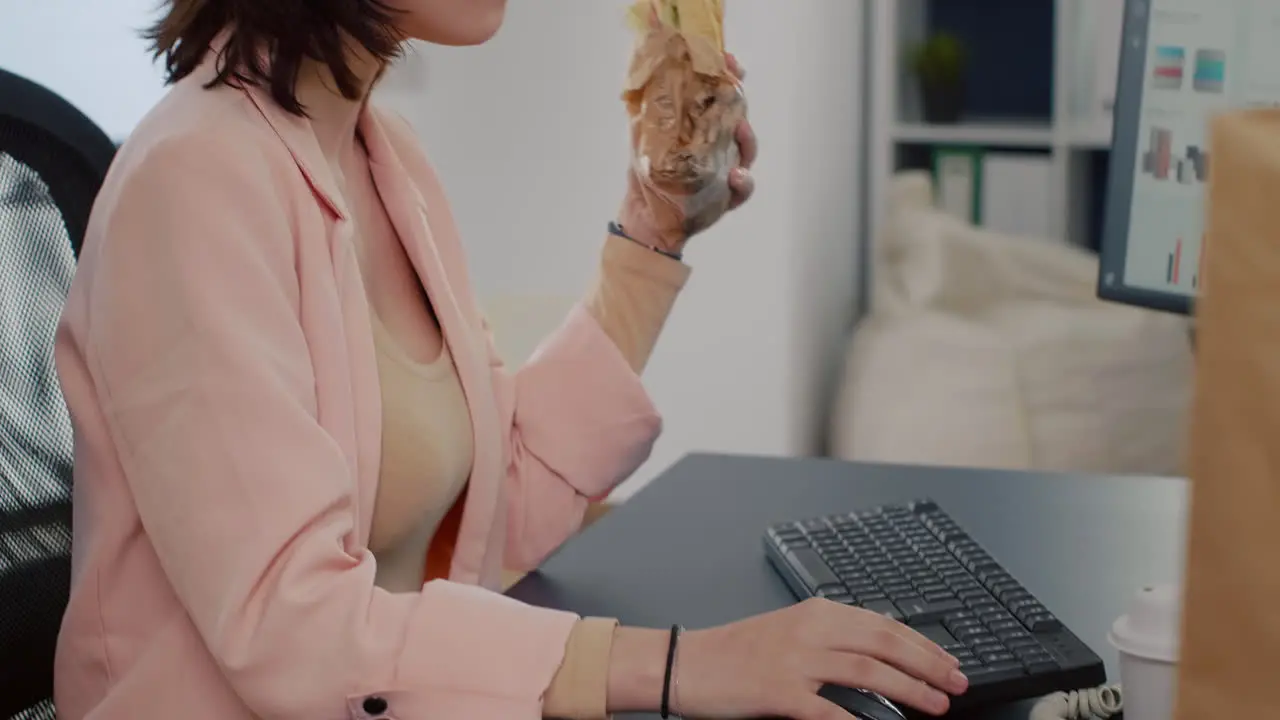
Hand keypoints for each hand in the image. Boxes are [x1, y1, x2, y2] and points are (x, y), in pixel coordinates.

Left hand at [618, 52, 757, 253]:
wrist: (648, 218)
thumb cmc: (645, 176)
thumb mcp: (642, 137)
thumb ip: (645, 110)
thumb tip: (643, 77)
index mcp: (698, 125)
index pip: (718, 93)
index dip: (726, 74)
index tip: (728, 60)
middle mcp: (717, 142)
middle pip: (738, 115)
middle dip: (740, 101)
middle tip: (736, 89)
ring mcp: (727, 167)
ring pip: (747, 148)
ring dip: (747, 139)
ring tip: (740, 132)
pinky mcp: (731, 193)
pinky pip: (744, 186)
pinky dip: (744, 182)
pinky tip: (736, 177)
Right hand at [675, 599, 968, 718]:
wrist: (688, 664)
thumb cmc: (736, 653)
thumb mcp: (790, 632)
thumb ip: (832, 639)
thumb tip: (882, 657)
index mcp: (816, 612)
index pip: (883, 624)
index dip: (923, 644)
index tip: (949, 662)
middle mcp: (810, 630)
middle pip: (884, 642)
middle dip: (928, 664)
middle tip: (956, 682)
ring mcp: (794, 660)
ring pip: (868, 670)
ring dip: (909, 689)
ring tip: (935, 704)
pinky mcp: (779, 691)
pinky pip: (830, 709)